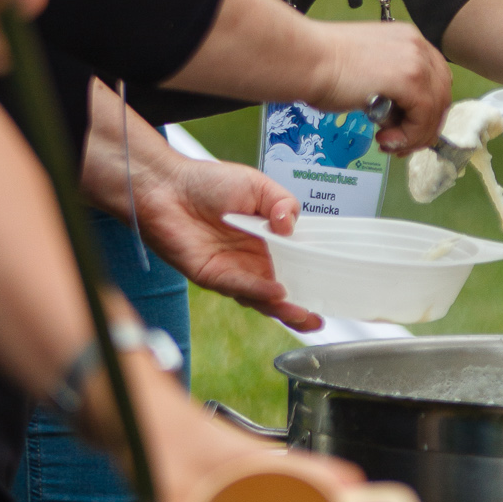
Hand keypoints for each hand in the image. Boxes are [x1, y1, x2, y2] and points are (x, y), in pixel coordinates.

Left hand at [80, 91, 321, 332]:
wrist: (167, 185)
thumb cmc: (209, 182)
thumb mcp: (258, 185)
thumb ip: (282, 202)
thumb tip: (292, 225)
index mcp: (268, 242)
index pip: (296, 266)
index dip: (314, 278)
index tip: (335, 288)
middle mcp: (252, 262)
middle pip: (281, 291)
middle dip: (301, 308)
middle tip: (320, 318)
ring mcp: (233, 271)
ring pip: (261, 298)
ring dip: (283, 308)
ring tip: (305, 314)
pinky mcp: (212, 276)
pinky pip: (239, 287)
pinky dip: (258, 291)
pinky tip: (277, 293)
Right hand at [309, 20, 451, 152]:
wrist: (305, 59)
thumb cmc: (320, 64)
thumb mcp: (367, 70)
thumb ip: (390, 86)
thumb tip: (400, 115)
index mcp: (406, 38)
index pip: (435, 78)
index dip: (426, 109)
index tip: (409, 129)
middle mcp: (416, 44)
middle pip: (441, 94)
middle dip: (424, 126)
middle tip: (401, 144)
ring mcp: (416, 60)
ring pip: (435, 109)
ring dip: (414, 134)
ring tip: (388, 143)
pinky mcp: (410, 79)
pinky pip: (423, 118)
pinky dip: (409, 135)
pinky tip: (385, 140)